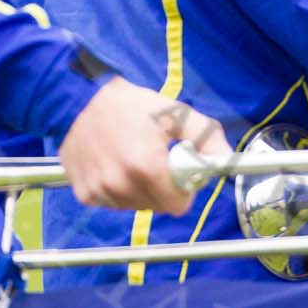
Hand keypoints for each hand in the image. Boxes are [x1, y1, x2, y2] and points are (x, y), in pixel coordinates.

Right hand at [59, 79, 226, 212]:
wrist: (79, 100)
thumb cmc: (131, 105)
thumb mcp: (176, 114)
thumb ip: (206, 138)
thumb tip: (228, 161)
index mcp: (145, 167)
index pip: (177, 205)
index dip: (183, 189)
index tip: (177, 170)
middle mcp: (120, 185)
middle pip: (158, 207)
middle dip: (163, 189)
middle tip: (155, 161)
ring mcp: (100, 191)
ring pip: (135, 206)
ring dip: (140, 190)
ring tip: (132, 159)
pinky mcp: (84, 194)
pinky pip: (113, 203)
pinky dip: (118, 189)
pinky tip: (114, 164)